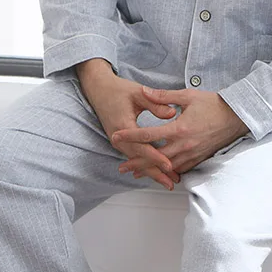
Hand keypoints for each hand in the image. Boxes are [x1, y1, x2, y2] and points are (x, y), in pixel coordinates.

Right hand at [76, 59, 180, 190]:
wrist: (99, 89)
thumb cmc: (118, 90)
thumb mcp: (139, 93)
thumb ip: (156, 103)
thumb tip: (172, 113)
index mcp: (123, 126)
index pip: (142, 147)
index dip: (157, 157)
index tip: (169, 165)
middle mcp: (118, 138)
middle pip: (139, 160)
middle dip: (156, 172)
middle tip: (171, 182)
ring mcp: (118, 141)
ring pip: (137, 160)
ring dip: (151, 171)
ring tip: (167, 181)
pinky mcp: (120, 141)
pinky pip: (134, 156)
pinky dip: (145, 164)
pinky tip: (155, 170)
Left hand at [111, 87, 249, 176]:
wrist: (236, 117)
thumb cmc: (213, 104)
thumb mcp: (187, 95)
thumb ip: (164, 96)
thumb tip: (145, 91)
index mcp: (179, 128)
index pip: (149, 135)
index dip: (130, 136)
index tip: (117, 136)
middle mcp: (184, 145)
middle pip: (154, 157)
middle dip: (137, 162)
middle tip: (121, 167)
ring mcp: (192, 154)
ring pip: (166, 166)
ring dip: (150, 170)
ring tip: (136, 173)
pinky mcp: (199, 158)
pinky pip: (181, 168)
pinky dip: (168, 171)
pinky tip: (161, 172)